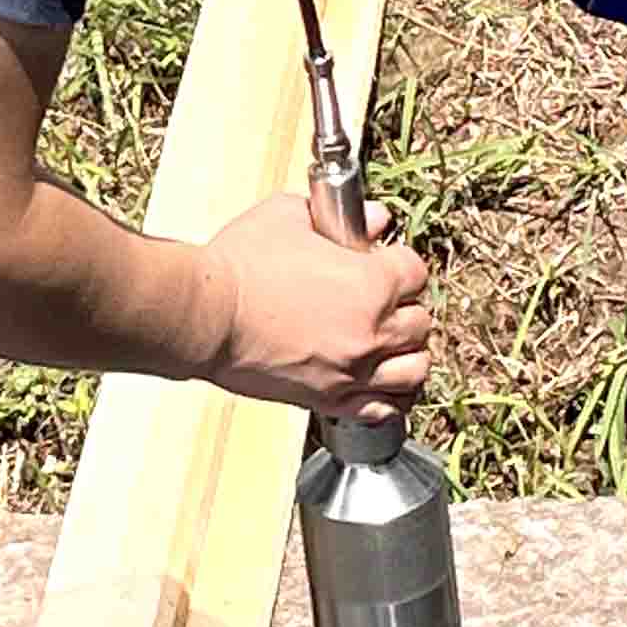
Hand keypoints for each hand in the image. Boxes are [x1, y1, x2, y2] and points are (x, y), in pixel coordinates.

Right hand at [194, 189, 431, 421]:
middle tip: (384, 304)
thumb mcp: (288, 216)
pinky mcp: (329, 401)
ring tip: (392, 347)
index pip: (416, 273)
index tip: (385, 264)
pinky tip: (382, 386)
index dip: (400, 265)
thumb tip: (376, 220)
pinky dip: (391, 398)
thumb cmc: (240, 265)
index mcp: (371, 282)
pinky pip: (383, 409)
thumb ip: (338, 217)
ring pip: (414, 371)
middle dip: (405, 308)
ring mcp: (353, 371)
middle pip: (420, 323)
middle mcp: (372, 331)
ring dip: (407, 355)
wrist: (205, 316)